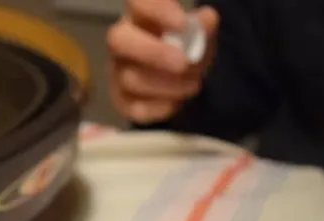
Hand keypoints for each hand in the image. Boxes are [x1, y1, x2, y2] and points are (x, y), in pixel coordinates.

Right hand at [107, 0, 219, 123]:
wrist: (177, 82)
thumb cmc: (185, 49)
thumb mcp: (200, 34)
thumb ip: (203, 26)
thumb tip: (206, 20)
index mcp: (141, 18)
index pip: (138, 3)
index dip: (157, 10)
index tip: (182, 23)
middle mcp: (122, 44)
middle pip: (118, 40)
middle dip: (153, 53)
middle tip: (183, 63)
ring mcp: (118, 74)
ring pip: (131, 79)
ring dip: (167, 85)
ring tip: (194, 85)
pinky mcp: (122, 102)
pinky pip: (135, 108)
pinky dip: (160, 108)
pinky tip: (177, 103)